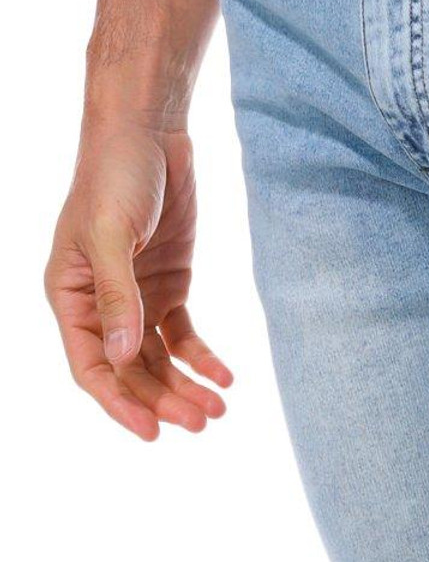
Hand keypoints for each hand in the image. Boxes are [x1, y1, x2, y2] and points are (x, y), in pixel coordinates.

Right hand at [46, 121, 230, 440]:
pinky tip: (225, 378)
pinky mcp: (168, 287)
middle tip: (202, 422)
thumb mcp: (111, 233)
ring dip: (186, 388)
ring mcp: (135, 299)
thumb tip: (122, 357)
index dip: (120, 403)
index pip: (91, 367)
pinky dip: (203, 360)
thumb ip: (117, 297)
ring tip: (218, 409)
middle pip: (131, 372)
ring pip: (159, 362)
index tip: (153, 431)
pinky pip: (184, 337)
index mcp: (70, 296)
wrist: (147, 131)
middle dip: (164, 400)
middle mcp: (100, 306)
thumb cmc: (115, 174)